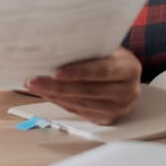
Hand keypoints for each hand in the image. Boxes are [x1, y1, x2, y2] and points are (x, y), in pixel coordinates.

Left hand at [24, 47, 141, 124]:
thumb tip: (56, 48)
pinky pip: (80, 112)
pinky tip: (48, 94)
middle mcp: (128, 92)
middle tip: (35, 80)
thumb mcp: (107, 47)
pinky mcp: (107, 119)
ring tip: (36, 87)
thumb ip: (89, 49)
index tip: (56, 72)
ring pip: (82, 104)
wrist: (125, 74)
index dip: (79, 72)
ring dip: (55, 96)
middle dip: (58, 87)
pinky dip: (61, 103)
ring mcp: (119, 108)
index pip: (102, 71)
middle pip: (89, 91)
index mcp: (130, 68)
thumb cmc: (111, 56)